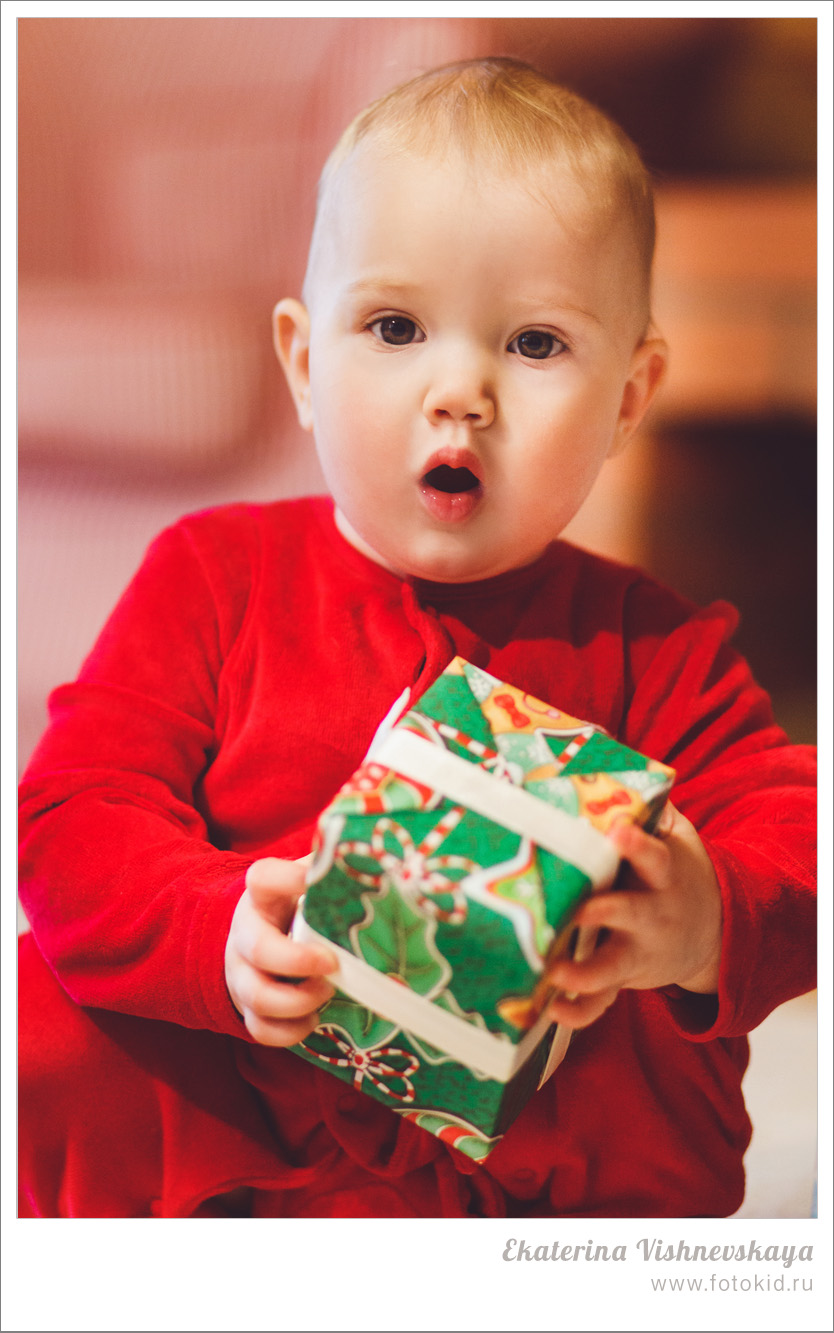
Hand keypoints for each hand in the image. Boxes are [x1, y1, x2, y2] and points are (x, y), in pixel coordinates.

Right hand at [225, 857, 336, 1045]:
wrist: (257, 937)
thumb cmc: (296, 907)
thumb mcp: (308, 883)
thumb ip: (335, 871)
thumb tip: (386, 861)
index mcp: (264, 896)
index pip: (264, 878)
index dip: (288, 879)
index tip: (315, 881)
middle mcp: (246, 933)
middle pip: (257, 949)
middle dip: (297, 962)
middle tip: (332, 963)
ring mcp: (242, 973)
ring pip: (257, 996)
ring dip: (297, 1001)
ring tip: (327, 992)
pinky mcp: (247, 1007)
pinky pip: (260, 1029)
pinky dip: (290, 1032)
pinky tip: (314, 1019)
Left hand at [545, 803, 721, 1030]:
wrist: (712, 932)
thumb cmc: (674, 871)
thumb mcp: (674, 836)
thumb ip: (646, 806)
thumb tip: (605, 753)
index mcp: (662, 875)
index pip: (653, 857)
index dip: (637, 846)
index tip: (618, 831)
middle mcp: (651, 916)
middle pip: (629, 914)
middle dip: (602, 911)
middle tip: (573, 908)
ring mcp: (636, 952)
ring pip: (610, 967)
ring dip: (582, 973)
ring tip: (552, 971)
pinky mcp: (622, 980)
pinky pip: (600, 1002)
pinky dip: (576, 1010)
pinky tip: (549, 1007)